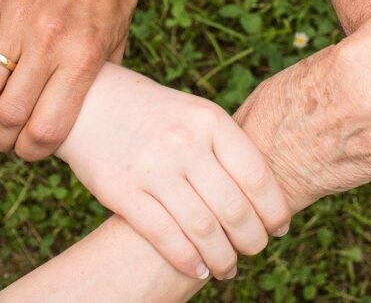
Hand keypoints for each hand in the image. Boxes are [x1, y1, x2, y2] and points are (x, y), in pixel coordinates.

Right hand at [0, 0, 142, 158]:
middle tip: (3, 142)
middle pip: (7, 116)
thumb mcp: (118, 42)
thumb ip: (97, 82)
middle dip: (0, 142)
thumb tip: (80, 121)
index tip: (31, 152)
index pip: (46, 127)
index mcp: (83, 56)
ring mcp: (17, 21)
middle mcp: (48, 41)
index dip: (33, 152)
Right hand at [56, 66, 290, 280]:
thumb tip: (265, 195)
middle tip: (255, 250)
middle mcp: (184, 142)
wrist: (91, 101)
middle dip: (252, 239)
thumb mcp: (195, 114)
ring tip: (229, 268)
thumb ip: (226, 147)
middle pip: (233, 208)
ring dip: (223, 258)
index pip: (256, 175)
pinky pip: (164, 236)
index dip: (274, 209)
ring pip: (203, 229)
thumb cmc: (155, 113)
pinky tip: (198, 270)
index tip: (279, 227)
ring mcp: (152, 167)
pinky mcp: (122, 191)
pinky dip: (188, 260)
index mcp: (209, 120)